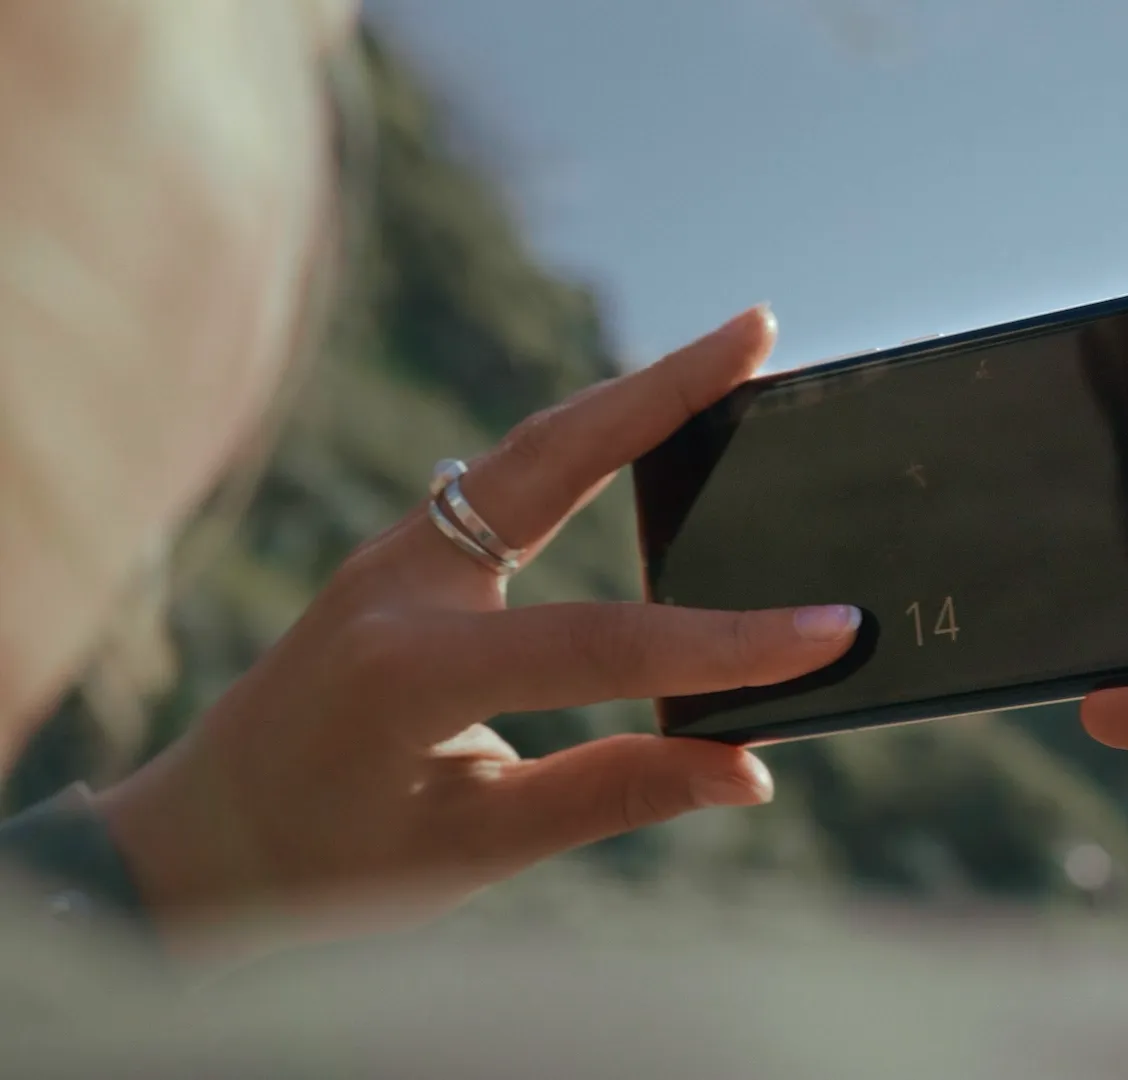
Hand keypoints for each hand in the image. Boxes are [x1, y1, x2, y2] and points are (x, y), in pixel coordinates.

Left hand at [97, 307, 859, 958]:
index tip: (830, 633)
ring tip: (730, 351)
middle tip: (760, 330)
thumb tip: (747, 768)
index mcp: (408, 672)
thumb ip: (612, 795)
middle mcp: (395, 579)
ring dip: (632, 393)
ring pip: (531, 445)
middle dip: (664, 389)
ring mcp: (394, 549)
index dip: (724, 644)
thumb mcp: (473, 847)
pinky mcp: (404, 548)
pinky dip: (590, 434)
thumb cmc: (325, 862)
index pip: (600, 644)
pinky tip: (651, 418)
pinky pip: (510, 469)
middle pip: (551, 456)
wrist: (199, 834)